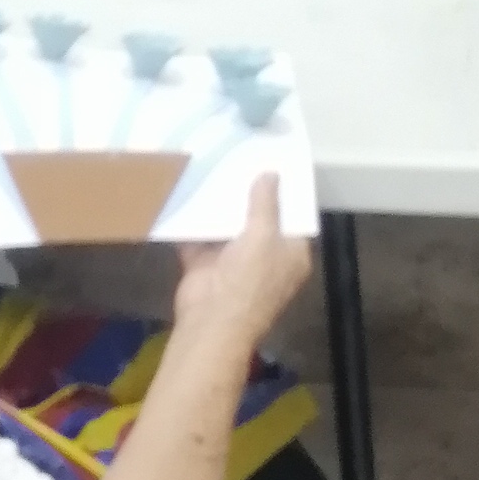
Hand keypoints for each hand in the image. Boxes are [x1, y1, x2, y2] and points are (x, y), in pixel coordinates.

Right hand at [171, 175, 307, 349]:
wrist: (209, 321)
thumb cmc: (248, 280)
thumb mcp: (263, 237)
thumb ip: (266, 204)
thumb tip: (271, 174)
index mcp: (290, 256)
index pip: (292, 221)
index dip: (285, 195)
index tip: (274, 165)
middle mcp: (265, 258)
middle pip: (258, 222)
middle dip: (248, 196)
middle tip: (240, 159)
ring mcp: (233, 262)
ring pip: (226, 228)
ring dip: (218, 206)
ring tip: (213, 167)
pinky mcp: (204, 264)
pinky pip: (198, 236)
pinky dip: (191, 220)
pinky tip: (186, 191)